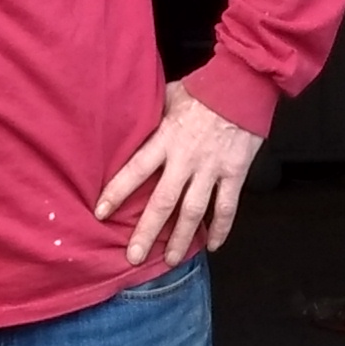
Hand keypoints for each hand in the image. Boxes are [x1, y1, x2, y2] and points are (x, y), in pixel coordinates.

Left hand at [93, 81, 262, 267]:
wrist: (243, 86)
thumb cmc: (204, 88)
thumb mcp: (170, 97)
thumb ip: (153, 116)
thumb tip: (132, 123)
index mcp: (166, 138)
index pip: (135, 169)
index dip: (117, 192)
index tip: (101, 212)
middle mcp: (186, 158)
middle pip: (163, 202)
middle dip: (147, 232)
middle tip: (134, 256)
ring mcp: (212, 169)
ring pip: (193, 211)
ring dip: (181, 238)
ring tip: (170, 260)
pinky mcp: (235, 173)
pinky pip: (227, 207)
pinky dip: (220, 228)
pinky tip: (212, 245)